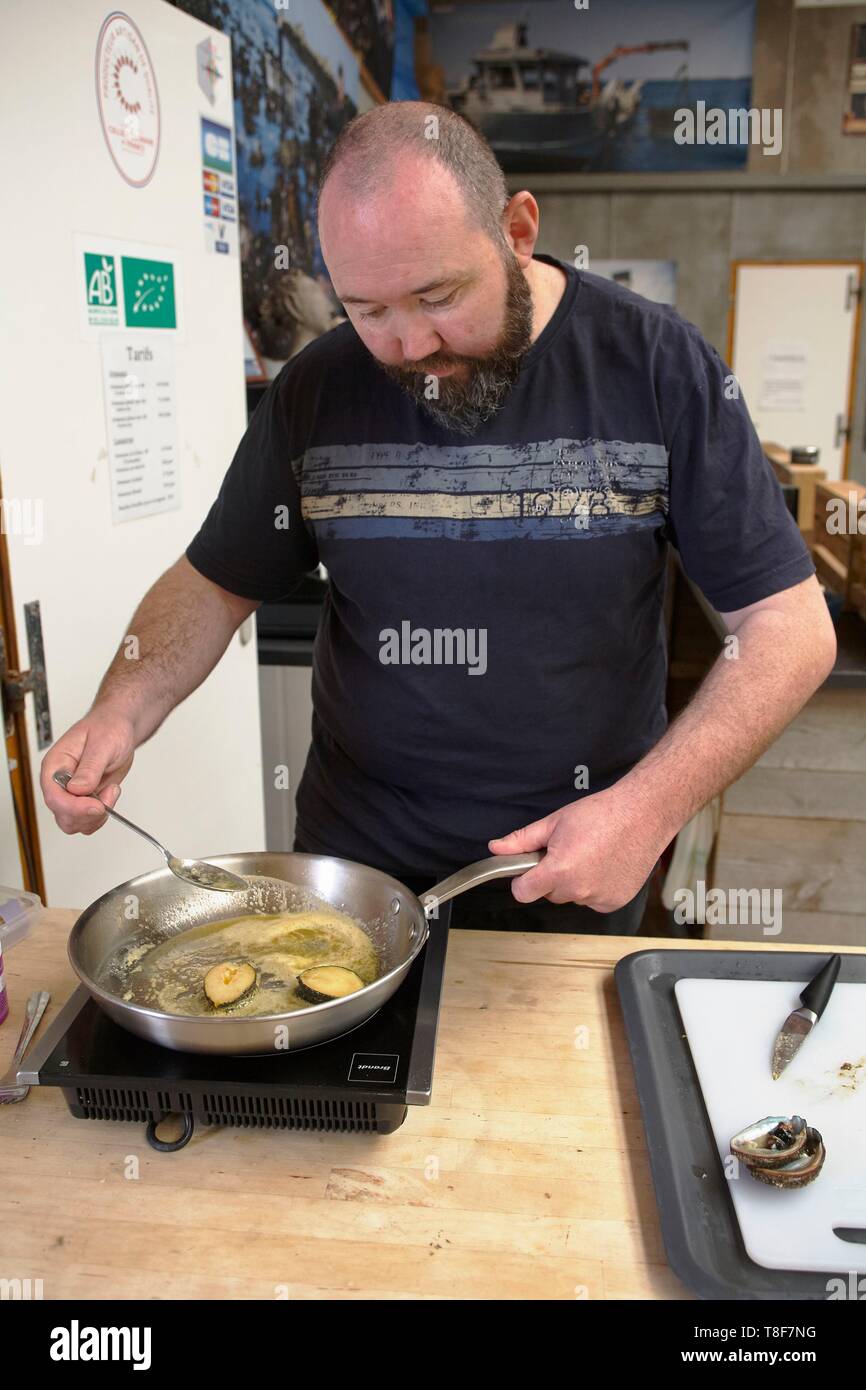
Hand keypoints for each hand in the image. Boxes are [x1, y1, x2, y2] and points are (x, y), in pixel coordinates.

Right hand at [40, 707, 135, 834]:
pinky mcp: (85, 800)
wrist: (118, 729)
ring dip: (96, 817)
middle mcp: (60, 782)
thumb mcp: (102, 743)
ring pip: (74, 823)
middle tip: (107, 798)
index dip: (74, 807)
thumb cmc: (107, 728)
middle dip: (87, 814)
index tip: (96, 806)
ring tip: (111, 792)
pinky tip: (110, 796)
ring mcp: (72, 793)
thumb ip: (90, 767)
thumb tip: (76, 789)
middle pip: (63, 815)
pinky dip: (101, 816)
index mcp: (55, 765)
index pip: (54, 796)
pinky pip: (87, 821)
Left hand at [488, 787, 665, 912]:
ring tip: (590, 855)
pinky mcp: (614, 902)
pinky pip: (593, 899)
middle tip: (567, 851)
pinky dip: (595, 887)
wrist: (642, 814)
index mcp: (559, 871)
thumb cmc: (602, 814)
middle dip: (551, 876)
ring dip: (574, 882)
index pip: (523, 893)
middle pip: (549, 893)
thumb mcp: (555, 822)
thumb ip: (522, 840)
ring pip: (572, 896)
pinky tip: (604, 865)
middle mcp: (579, 890)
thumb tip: (497, 848)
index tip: (529, 869)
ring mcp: (598, 898)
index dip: (522, 880)